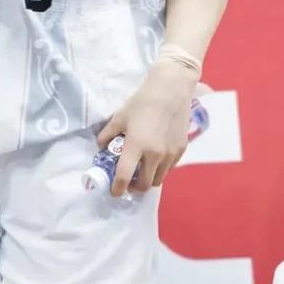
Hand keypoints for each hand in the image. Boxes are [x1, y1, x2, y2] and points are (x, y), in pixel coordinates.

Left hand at [97, 62, 196, 196]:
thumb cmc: (143, 101)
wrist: (171, 90)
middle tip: (128, 180)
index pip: (124, 176)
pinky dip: (160, 169)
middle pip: (144, 185)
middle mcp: (155, 155)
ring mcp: (170, 154)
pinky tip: (155, 157)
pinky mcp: (181, 150)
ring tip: (142, 169)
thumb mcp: (120, 116)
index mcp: (136, 146)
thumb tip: (101, 146)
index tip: (114, 192)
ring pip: (158, 179)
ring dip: (148, 179)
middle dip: (134, 187)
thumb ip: (109, 133)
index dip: (117, 188)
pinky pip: (169, 168)